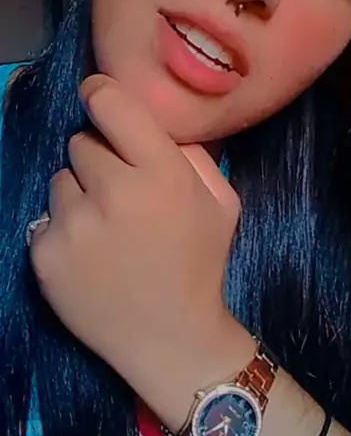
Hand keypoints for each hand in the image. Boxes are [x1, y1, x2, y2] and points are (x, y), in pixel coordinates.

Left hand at [30, 75, 252, 428]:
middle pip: (81, 142)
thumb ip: (192, 152)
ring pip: (60, 180)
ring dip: (78, 195)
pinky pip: (44, 220)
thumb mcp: (222, 202)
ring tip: (104, 229)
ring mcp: (73, 225)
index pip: (108, 102)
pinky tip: (88, 257)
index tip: (102, 103)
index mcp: (161, 174)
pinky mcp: (44, 255)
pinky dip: (63, 232)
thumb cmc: (202, 265)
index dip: (102, 96)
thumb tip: (154, 120)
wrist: (172, 339)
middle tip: (120, 192)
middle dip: (100, 159)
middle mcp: (113, 192)